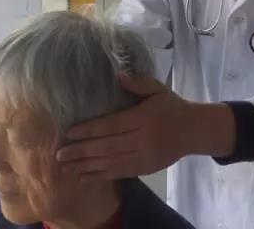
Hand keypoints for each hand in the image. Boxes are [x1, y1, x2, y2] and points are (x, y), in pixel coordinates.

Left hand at [55, 73, 194, 181]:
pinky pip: (119, 173)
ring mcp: (143, 156)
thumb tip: (118, 76)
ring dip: (86, 166)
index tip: (69, 133)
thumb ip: (138, 83)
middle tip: (58, 154)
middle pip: (107, 146)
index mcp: (142, 118)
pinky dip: (100, 176)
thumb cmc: (172, 107)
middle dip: (81, 151)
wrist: (194, 131)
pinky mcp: (144, 168)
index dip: (89, 130)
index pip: (112, 125)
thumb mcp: (157, 89)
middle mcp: (141, 139)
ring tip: (65, 168)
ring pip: (110, 163)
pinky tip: (84, 177)